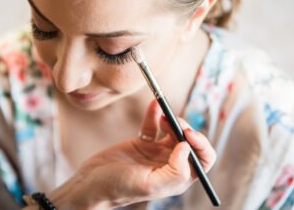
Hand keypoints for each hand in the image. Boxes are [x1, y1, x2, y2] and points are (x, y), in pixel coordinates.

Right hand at [47, 100, 216, 208]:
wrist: (90, 183)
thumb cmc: (118, 188)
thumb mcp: (149, 184)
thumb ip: (174, 170)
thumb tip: (187, 147)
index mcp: (177, 178)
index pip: (202, 160)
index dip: (200, 144)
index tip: (187, 133)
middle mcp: (169, 164)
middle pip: (189, 141)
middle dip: (184, 128)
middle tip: (172, 120)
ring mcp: (156, 153)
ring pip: (173, 131)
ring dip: (171, 119)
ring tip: (162, 113)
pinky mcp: (142, 143)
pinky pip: (153, 125)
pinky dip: (155, 114)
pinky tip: (154, 105)